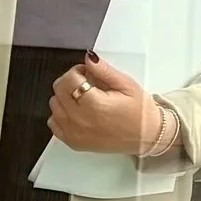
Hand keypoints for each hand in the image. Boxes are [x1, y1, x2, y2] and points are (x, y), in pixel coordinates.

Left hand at [48, 54, 179, 159]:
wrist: (147, 137)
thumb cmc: (140, 111)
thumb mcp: (126, 84)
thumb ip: (104, 70)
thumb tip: (88, 57)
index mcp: (95, 105)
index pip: (69, 79)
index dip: (78, 70)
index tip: (89, 73)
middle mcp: (81, 121)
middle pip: (58, 90)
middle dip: (70, 81)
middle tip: (87, 83)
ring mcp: (75, 134)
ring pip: (54, 105)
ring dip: (65, 97)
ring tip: (84, 98)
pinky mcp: (73, 143)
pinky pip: (54, 123)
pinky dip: (61, 115)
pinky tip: (77, 112)